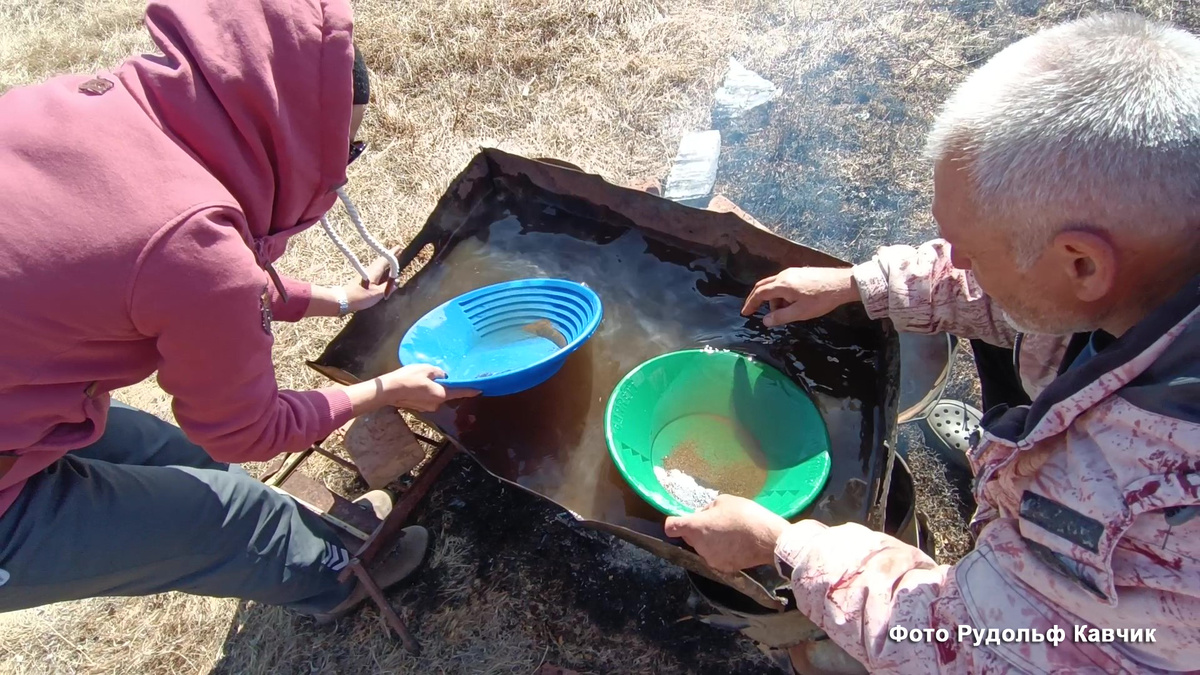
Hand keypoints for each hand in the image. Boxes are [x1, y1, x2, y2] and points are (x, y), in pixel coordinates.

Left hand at [341, 245, 401, 312]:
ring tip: (393, 262)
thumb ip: (388, 287)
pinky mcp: (364, 278)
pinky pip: (376, 271)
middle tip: (398, 252)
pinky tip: (384, 274)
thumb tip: (396, 281)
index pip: (386, 259)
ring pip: (379, 265)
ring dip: (386, 263)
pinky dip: (382, 269)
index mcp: (375, 271)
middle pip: (382, 260)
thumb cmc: (361, 296)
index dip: (393, 253)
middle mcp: (371, 269)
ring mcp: (366, 273)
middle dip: (390, 256)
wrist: (343, 300)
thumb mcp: (377, 294)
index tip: (399, 247)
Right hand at [377, 364, 479, 411]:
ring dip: (435, 389)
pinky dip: (427, 392)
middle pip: (447, 394)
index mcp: (441, 394)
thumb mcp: (426, 369)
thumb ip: (438, 372)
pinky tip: (419, 384)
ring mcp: (427, 407)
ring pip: (436, 396)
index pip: (460, 392)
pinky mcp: (418, 407)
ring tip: (427, 378)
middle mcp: (437, 404)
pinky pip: (428, 398)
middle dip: (447, 386)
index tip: (480, 390)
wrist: (389, 390)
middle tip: (444, 376)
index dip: (470, 390)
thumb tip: (443, 375)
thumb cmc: (409, 378)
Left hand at [663, 494, 789, 571]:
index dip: (674, 522)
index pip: (672, 527)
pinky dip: (721, 551)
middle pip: (688, 537)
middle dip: (696, 530)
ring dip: (709, 540)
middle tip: (715, 521)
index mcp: (696, 527)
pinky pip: (715, 556)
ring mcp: (710, 559)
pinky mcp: (722, 567)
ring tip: (729, 532)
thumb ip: (707, 509)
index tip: (680, 520)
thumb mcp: (724, 501)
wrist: (768, 539)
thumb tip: (702, 515)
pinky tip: (735, 543)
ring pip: (702, 547)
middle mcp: (698, 546)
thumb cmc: (745, 515)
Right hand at [741, 267, 858, 326]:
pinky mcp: (800, 272)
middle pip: (763, 285)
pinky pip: (784, 283)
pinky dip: (781, 294)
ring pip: (775, 285)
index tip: (745, 312)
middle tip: (754, 310)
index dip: (751, 303)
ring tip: (783, 312)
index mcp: (782, 284)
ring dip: (773, 299)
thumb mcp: (800, 312)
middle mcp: (784, 275)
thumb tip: (765, 321)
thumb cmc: (821, 299)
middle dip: (757, 299)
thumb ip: (781, 317)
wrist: (842, 284)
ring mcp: (793, 272)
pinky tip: (791, 303)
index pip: (760, 293)